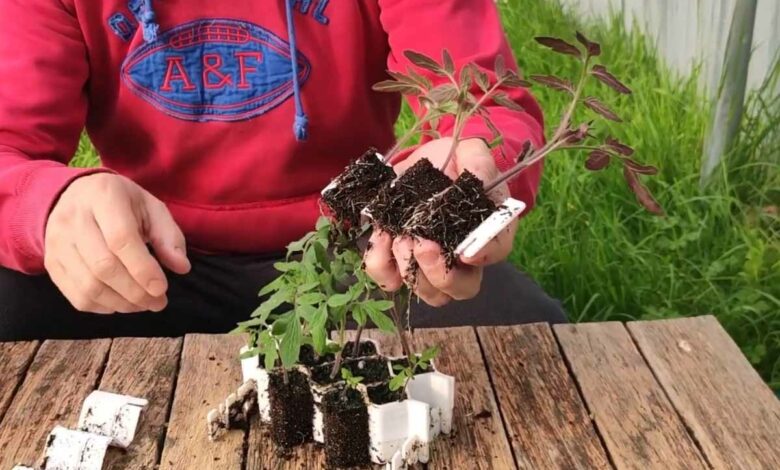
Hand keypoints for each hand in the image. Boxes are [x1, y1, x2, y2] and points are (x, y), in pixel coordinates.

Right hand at [44, 173, 190, 313]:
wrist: (76, 196)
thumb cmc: (122, 203)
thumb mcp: (152, 208)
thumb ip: (169, 237)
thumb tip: (181, 267)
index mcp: (104, 197)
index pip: (121, 239)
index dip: (143, 269)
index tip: (162, 288)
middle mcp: (73, 219)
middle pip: (103, 266)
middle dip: (135, 292)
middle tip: (158, 302)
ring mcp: (57, 242)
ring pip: (88, 285)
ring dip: (122, 303)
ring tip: (144, 305)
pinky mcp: (51, 263)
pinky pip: (76, 295)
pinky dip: (103, 307)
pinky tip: (122, 303)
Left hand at [364, 138, 516, 305]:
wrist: (423, 162)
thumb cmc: (455, 160)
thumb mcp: (470, 151)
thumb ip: (478, 162)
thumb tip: (477, 178)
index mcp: (489, 229)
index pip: (496, 252)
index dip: (483, 255)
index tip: (465, 251)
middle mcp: (463, 256)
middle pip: (461, 289)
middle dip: (439, 274)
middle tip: (423, 244)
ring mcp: (431, 263)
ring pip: (428, 293)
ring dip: (410, 270)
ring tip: (401, 236)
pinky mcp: (400, 259)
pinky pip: (390, 279)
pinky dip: (381, 263)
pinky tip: (382, 236)